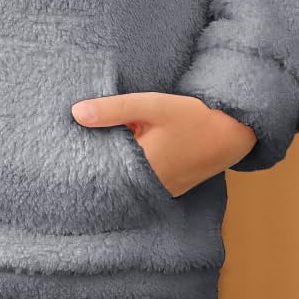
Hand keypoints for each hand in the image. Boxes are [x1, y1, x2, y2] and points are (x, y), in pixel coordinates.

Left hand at [71, 91, 257, 197]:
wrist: (233, 133)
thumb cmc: (193, 117)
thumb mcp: (152, 106)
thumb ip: (114, 109)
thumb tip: (76, 113)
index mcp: (140, 168)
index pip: (98, 169)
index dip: (83, 159)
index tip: (66, 149)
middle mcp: (149, 187)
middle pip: (112, 178)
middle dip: (97, 163)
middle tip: (76, 150)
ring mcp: (161, 192)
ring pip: (127, 182)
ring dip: (116, 169)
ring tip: (96, 152)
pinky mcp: (170, 190)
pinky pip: (143, 184)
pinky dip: (133, 173)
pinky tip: (127, 157)